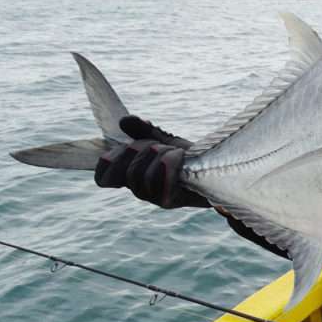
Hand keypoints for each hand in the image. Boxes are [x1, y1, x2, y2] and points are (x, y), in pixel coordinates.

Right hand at [94, 116, 208, 208]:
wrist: (216, 172)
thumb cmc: (188, 158)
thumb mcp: (164, 140)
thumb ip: (144, 131)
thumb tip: (125, 121)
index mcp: (133, 175)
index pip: (105, 177)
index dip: (105, 164)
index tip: (118, 150)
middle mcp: (140, 189)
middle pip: (125, 170)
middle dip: (141, 150)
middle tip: (158, 144)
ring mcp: (153, 197)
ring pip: (140, 176)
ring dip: (157, 156)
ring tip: (172, 150)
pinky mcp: (169, 200)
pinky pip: (159, 183)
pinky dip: (168, 163)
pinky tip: (178, 156)